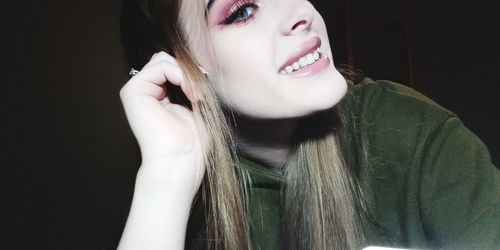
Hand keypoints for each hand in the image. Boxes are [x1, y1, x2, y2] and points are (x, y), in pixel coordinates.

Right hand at [119, 51, 207, 192]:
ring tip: (196, 94)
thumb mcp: (195, 105)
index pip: (172, 66)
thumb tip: (196, 66)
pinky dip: (180, 75)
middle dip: (187, 70)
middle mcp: (146, 91)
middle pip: (166, 59)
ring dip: (186, 74)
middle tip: (200, 91)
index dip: (191, 72)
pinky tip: (189, 93)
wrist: (180, 159)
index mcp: (158, 95)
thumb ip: (190, 83)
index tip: (206, 88)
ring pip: (163, 59)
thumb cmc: (191, 141)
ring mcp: (137, 90)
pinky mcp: (132, 91)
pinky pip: (160, 66)